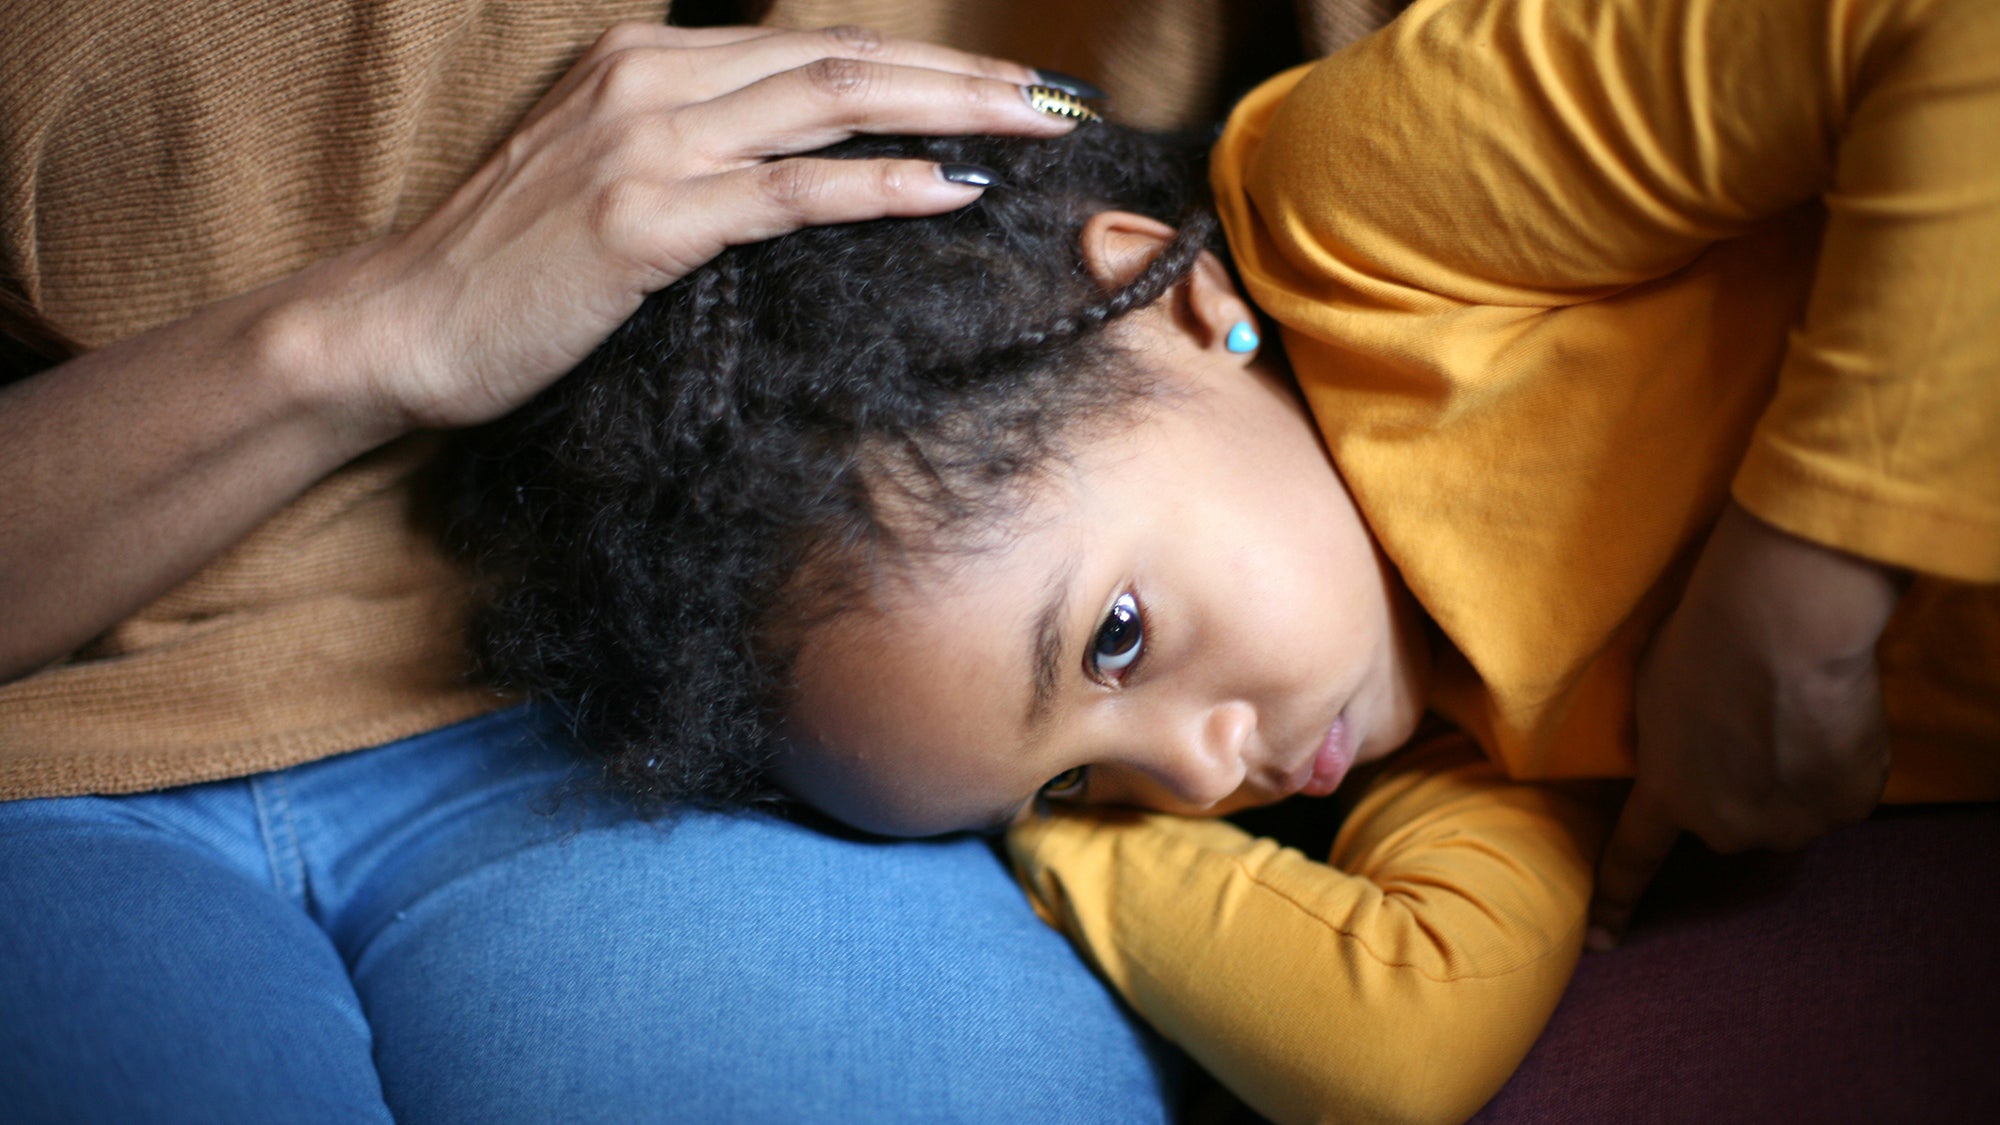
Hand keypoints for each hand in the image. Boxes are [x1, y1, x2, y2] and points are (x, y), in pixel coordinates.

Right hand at [307, 23, 1077, 435]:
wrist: (403, 323)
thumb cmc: (508, 271)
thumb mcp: (608, 182)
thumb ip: (699, 156)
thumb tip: (805, 168)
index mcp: (647, 61)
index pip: (816, 50)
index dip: (923, 68)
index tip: (1008, 91)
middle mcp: (652, 79)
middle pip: (844, 62)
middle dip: (965, 79)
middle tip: (1060, 100)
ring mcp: (646, 141)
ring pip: (830, 106)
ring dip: (949, 114)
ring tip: (1037, 129)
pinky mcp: (645, 217)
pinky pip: (787, 191)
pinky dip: (876, 186)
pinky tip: (948, 188)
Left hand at [1588, 500, 1904, 947]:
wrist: (1780, 627)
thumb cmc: (1701, 640)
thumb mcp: (1651, 693)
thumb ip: (1665, 742)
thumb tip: (1681, 752)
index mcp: (1666, 794)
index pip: (1632, 859)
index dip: (1615, 902)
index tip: (1602, 942)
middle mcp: (1724, 826)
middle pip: (1731, 820)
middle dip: (1737, 786)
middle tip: (1749, 723)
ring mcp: (1788, 822)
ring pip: (1791, 809)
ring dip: (1793, 776)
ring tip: (1792, 710)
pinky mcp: (1845, 805)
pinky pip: (1842, 790)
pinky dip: (1840, 762)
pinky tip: (1829, 715)